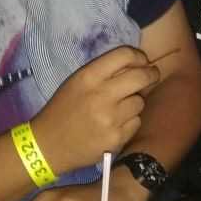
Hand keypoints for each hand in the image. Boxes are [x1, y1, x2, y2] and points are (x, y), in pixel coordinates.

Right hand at [30, 46, 158, 175]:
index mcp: (88, 77)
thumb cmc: (63, 109)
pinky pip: (136, 122)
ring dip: (134, 102)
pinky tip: (114, 125)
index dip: (138, 56)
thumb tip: (136, 64)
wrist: (49, 145)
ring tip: (119, 108)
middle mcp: (101, 95)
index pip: (123, 55)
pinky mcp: (116, 138)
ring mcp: (111, 118)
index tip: (143, 61)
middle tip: (151, 76)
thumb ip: (103, 72)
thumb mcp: (76, 82)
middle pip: (141, 76)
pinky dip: (129, 122)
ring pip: (140, 102)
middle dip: (151, 74)